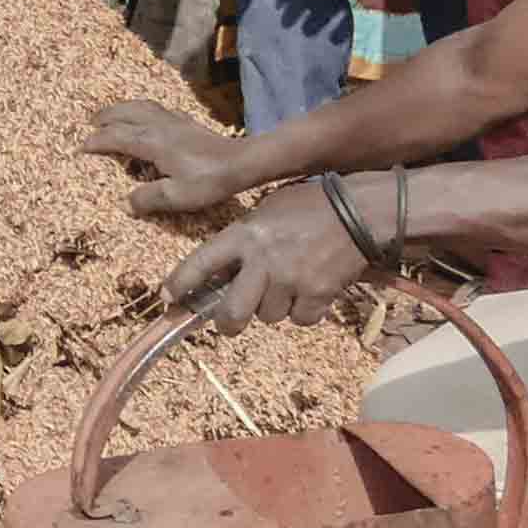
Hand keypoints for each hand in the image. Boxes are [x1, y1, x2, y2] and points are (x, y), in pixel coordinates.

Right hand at [83, 97, 251, 215]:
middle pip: (125, 114)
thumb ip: (147, 198)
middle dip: (105, 117)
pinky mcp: (187, 123)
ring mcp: (174, 121)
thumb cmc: (209, 181)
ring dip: (122, 108)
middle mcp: (159, 126)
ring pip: (141, 107)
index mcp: (151, 142)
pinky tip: (147, 116)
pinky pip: (157, 109)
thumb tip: (125, 204)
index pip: (115, 137)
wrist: (242, 162)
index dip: (96, 142)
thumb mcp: (177, 196)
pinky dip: (143, 109)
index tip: (81, 148)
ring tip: (112, 114)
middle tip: (90, 123)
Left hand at [163, 186, 368, 328]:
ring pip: (269, 316)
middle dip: (227, 323)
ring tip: (287, 283)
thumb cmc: (308, 204)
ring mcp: (290, 280)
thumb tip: (223, 272)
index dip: (180, 284)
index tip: (168, 297)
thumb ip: (243, 239)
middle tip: (228, 322)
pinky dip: (304, 311)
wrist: (359, 210)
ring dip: (273, 308)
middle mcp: (263, 261)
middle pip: (232, 313)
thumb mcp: (265, 211)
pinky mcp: (318, 295)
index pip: (200, 263)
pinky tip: (311, 289)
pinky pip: (300, 319)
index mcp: (244, 235)